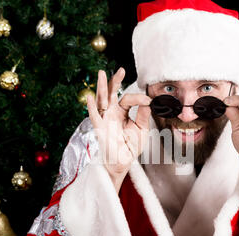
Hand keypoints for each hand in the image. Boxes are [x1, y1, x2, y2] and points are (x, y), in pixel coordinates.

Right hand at [86, 68, 150, 188]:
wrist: (123, 162)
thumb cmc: (131, 146)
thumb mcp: (141, 129)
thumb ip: (143, 115)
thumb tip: (148, 101)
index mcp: (122, 112)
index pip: (128, 99)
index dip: (138, 98)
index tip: (148, 101)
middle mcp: (112, 113)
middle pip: (112, 93)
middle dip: (115, 81)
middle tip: (121, 70)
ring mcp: (105, 119)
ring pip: (102, 100)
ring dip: (101, 87)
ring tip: (101, 73)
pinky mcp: (100, 128)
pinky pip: (94, 116)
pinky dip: (91, 107)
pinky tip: (90, 97)